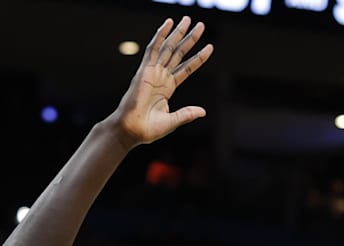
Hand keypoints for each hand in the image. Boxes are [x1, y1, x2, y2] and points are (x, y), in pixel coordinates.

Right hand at [112, 19, 213, 146]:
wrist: (133, 129)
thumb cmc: (148, 128)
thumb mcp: (173, 121)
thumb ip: (187, 114)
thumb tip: (203, 111)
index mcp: (168, 87)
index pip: (187, 68)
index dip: (198, 58)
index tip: (210, 47)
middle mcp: (161, 76)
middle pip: (179, 53)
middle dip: (189, 39)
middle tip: (200, 25)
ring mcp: (153, 71)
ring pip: (168, 48)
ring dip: (177, 33)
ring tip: (187, 19)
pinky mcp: (144, 70)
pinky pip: (154, 48)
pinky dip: (160, 35)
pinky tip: (168, 23)